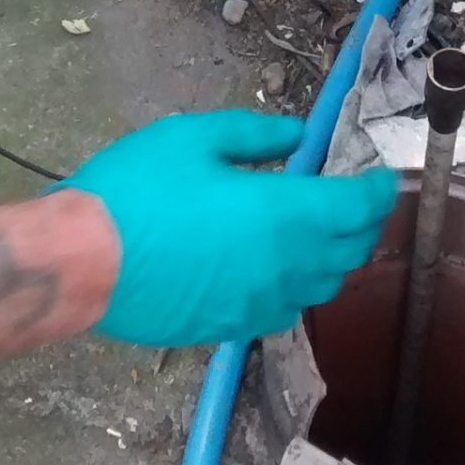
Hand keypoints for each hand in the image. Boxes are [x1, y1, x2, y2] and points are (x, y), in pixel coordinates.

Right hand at [64, 112, 395, 346]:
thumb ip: (255, 136)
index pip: (356, 207)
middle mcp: (285, 266)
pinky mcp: (231, 328)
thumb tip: (297, 137)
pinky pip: (283, 307)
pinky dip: (294, 284)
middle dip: (361, 223)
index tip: (382, 177)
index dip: (378, 191)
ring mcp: (259, 304)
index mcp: (284, 214)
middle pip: (349, 251)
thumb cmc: (137, 191)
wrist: (82, 263)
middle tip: (352, 200)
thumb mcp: (194, 138)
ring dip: (331, 257)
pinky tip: (273, 267)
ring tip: (317, 232)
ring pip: (320, 286)